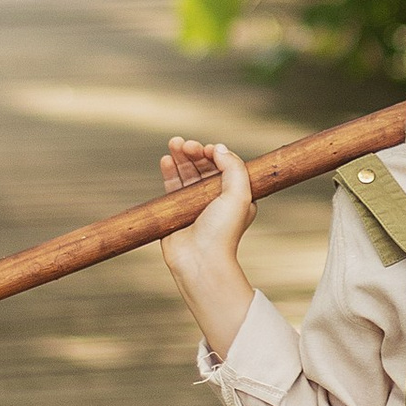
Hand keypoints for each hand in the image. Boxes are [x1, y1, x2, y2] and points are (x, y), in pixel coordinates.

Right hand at [159, 136, 259, 360]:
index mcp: (234, 196)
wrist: (200, 261)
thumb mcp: (239, 195)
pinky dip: (169, 172)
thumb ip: (233, 167)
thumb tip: (218, 148)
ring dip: (181, 157)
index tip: (206, 149)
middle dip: (195, 152)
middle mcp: (215, 200)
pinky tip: (166, 160)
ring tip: (173, 144)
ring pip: (187, 174)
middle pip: (204, 167)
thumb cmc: (223, 233)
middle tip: (185, 144)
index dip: (215, 154)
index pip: (224, 167)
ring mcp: (194, 205)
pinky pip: (172, 187)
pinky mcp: (176, 212)